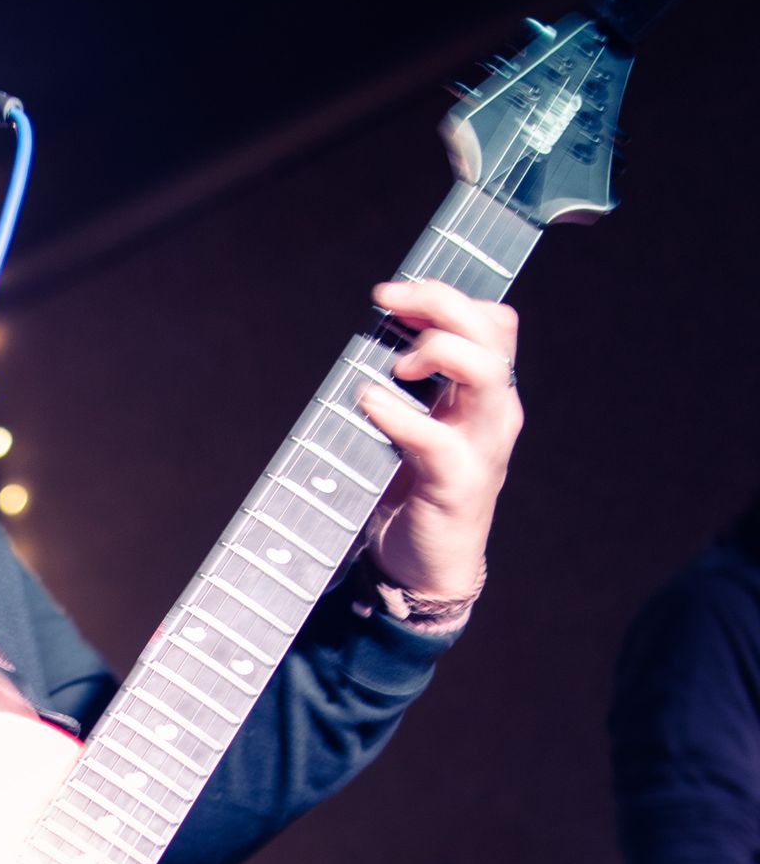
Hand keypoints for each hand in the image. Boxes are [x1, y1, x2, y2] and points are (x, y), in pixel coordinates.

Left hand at [358, 276, 522, 601]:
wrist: (425, 568)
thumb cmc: (414, 491)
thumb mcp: (417, 423)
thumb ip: (409, 384)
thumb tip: (375, 335)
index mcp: (487, 395)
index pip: (493, 322)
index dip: (446, 296)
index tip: (394, 296)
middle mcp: (494, 414)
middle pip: (493, 333)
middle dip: (440, 303)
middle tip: (388, 304)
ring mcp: (482, 448)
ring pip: (488, 375)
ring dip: (439, 351)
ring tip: (396, 363)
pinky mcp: (457, 485)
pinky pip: (438, 439)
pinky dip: (400, 415)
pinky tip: (369, 404)